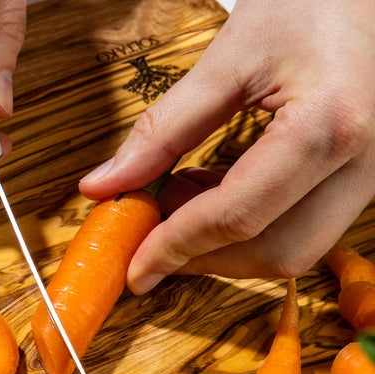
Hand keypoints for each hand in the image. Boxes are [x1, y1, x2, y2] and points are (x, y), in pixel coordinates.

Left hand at [78, 0, 374, 292]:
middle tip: (150, 229)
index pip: (236, 216)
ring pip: (290, 249)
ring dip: (223, 244)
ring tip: (177, 196)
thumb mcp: (231, 56)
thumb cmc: (315, 0)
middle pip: (272, 252)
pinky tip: (208, 190)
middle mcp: (363, 164)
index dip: (176, 247)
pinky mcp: (360, 180)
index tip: (135, 268)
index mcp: (329, 126)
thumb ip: (164, 128)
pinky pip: (302, 227)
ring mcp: (369, 177)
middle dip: (203, 256)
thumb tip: (105, 185)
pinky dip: (247, 227)